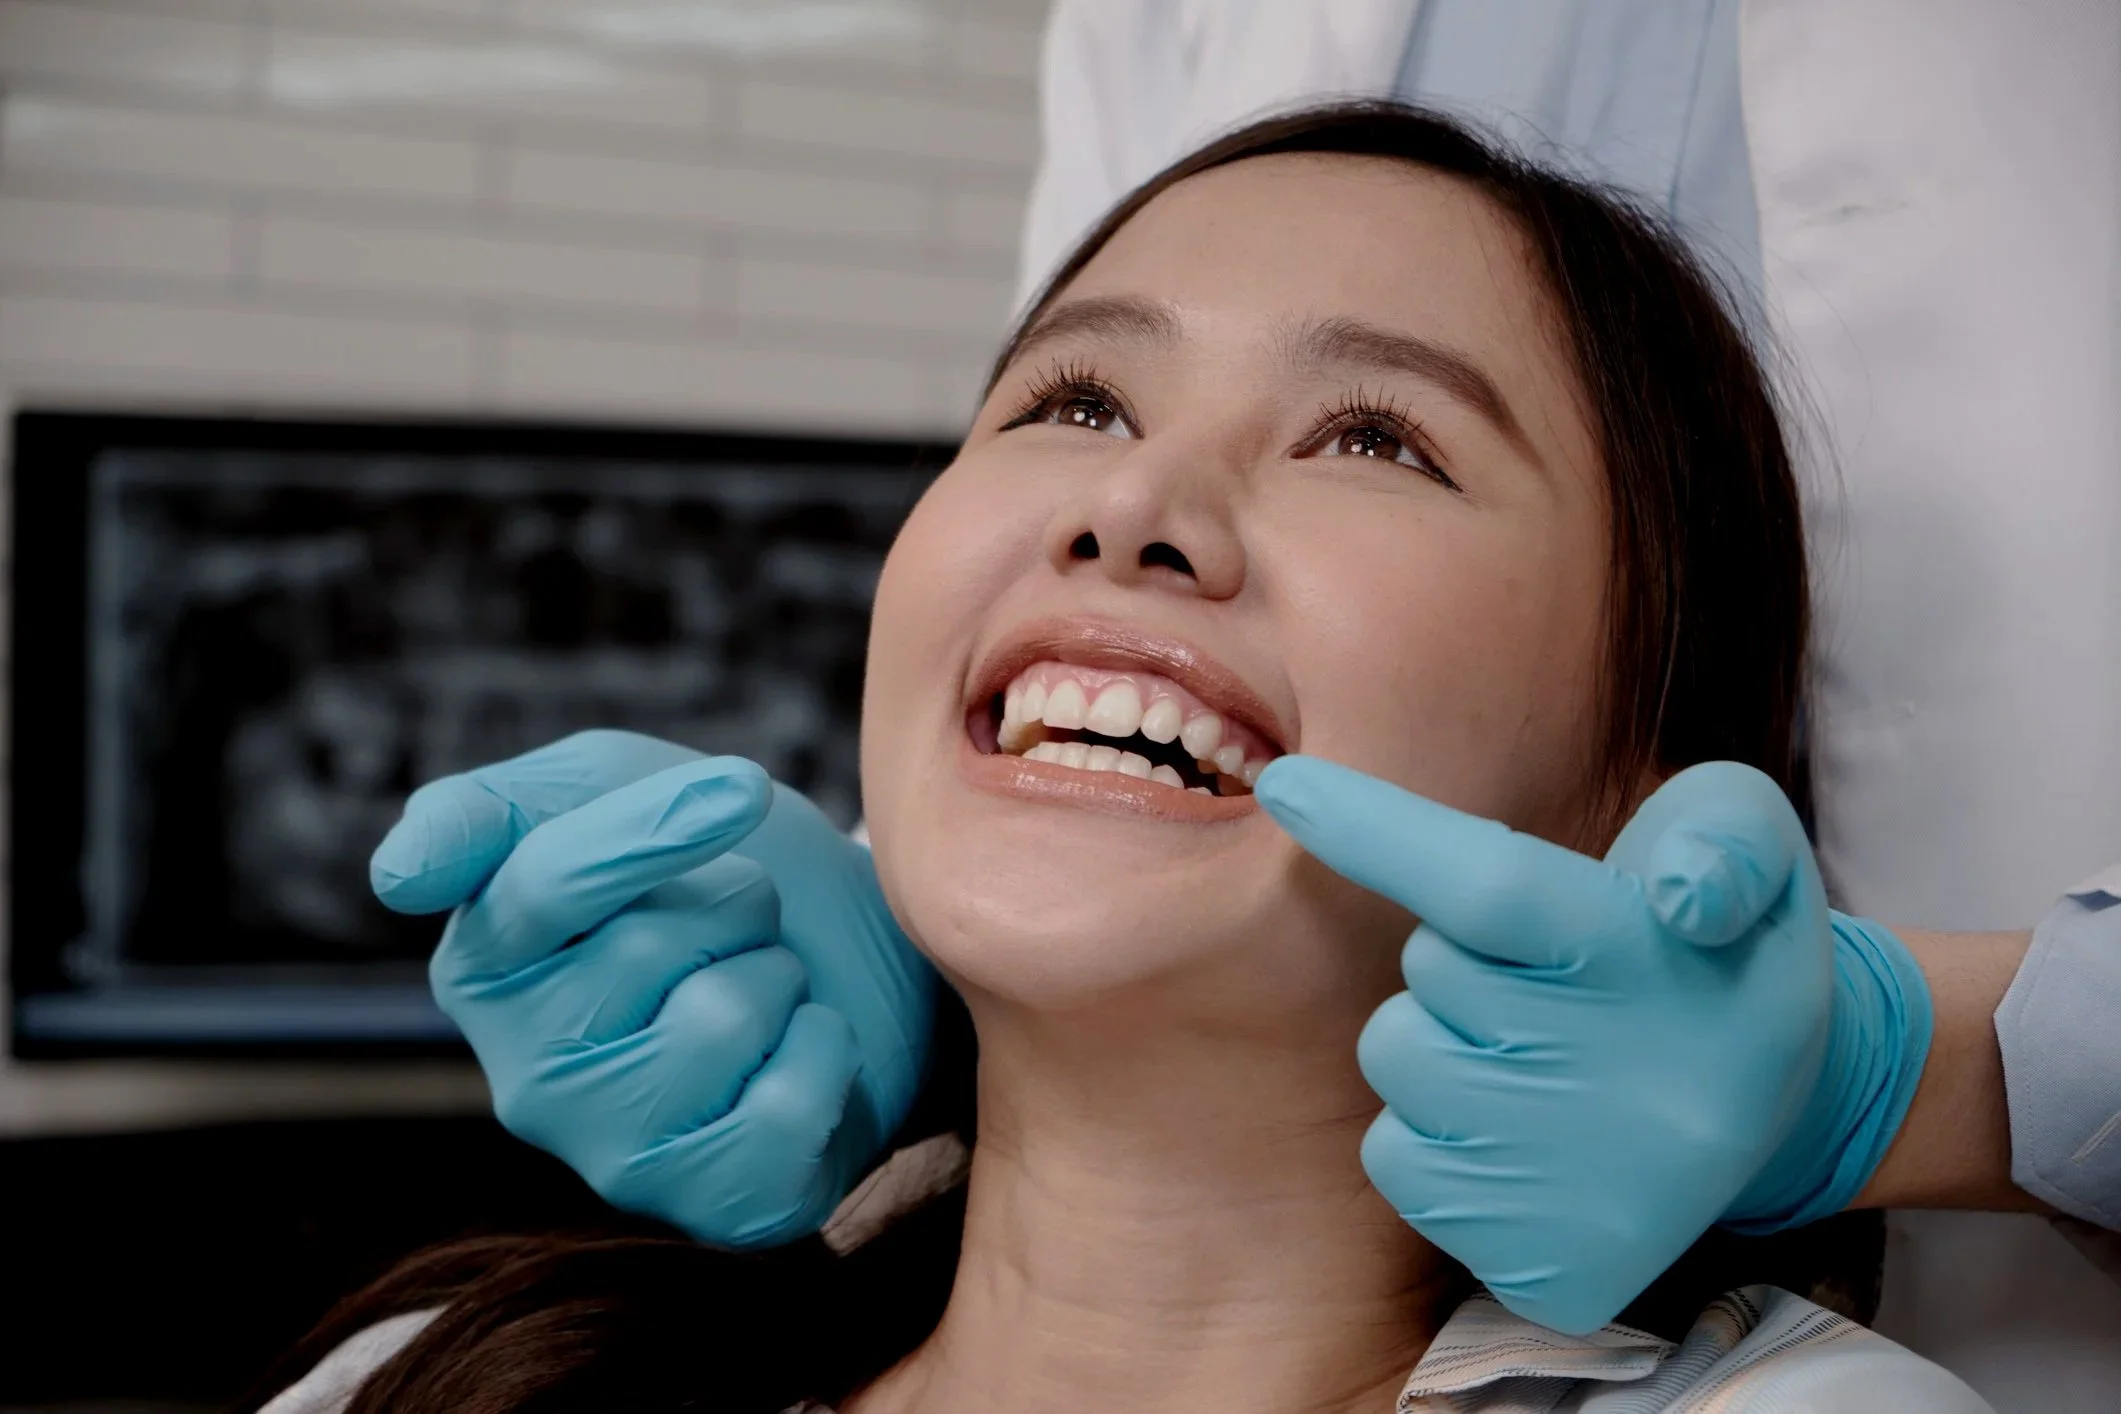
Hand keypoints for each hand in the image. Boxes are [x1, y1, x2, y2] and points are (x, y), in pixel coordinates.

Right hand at [370, 730, 935, 1246]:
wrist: (839, 954)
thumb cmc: (699, 865)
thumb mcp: (596, 788)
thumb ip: (484, 811)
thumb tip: (399, 878)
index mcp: (482, 966)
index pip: (542, 886)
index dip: (652, 829)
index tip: (742, 787)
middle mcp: (526, 1078)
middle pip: (652, 946)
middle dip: (732, 904)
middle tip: (730, 924)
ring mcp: (614, 1154)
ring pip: (727, 1017)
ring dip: (778, 974)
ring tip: (761, 985)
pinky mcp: (712, 1205)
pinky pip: (786, 1109)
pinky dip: (824, 1052)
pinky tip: (799, 1052)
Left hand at [1255, 757, 1931, 1333]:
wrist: (1781, 1107)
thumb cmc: (1716, 946)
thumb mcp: (1749, 842)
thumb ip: (1723, 836)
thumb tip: (1681, 892)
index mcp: (1655, 966)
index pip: (1491, 888)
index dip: (1377, 830)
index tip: (1286, 786)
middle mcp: (1621, 1088)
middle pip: (1431, 975)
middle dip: (1462, 961)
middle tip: (1546, 979)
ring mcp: (1582, 1187)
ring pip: (1402, 1065)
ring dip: (1442, 1045)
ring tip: (1535, 1052)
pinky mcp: (1545, 1267)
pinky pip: (1399, 1162)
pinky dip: (1434, 1137)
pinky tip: (1518, 1130)